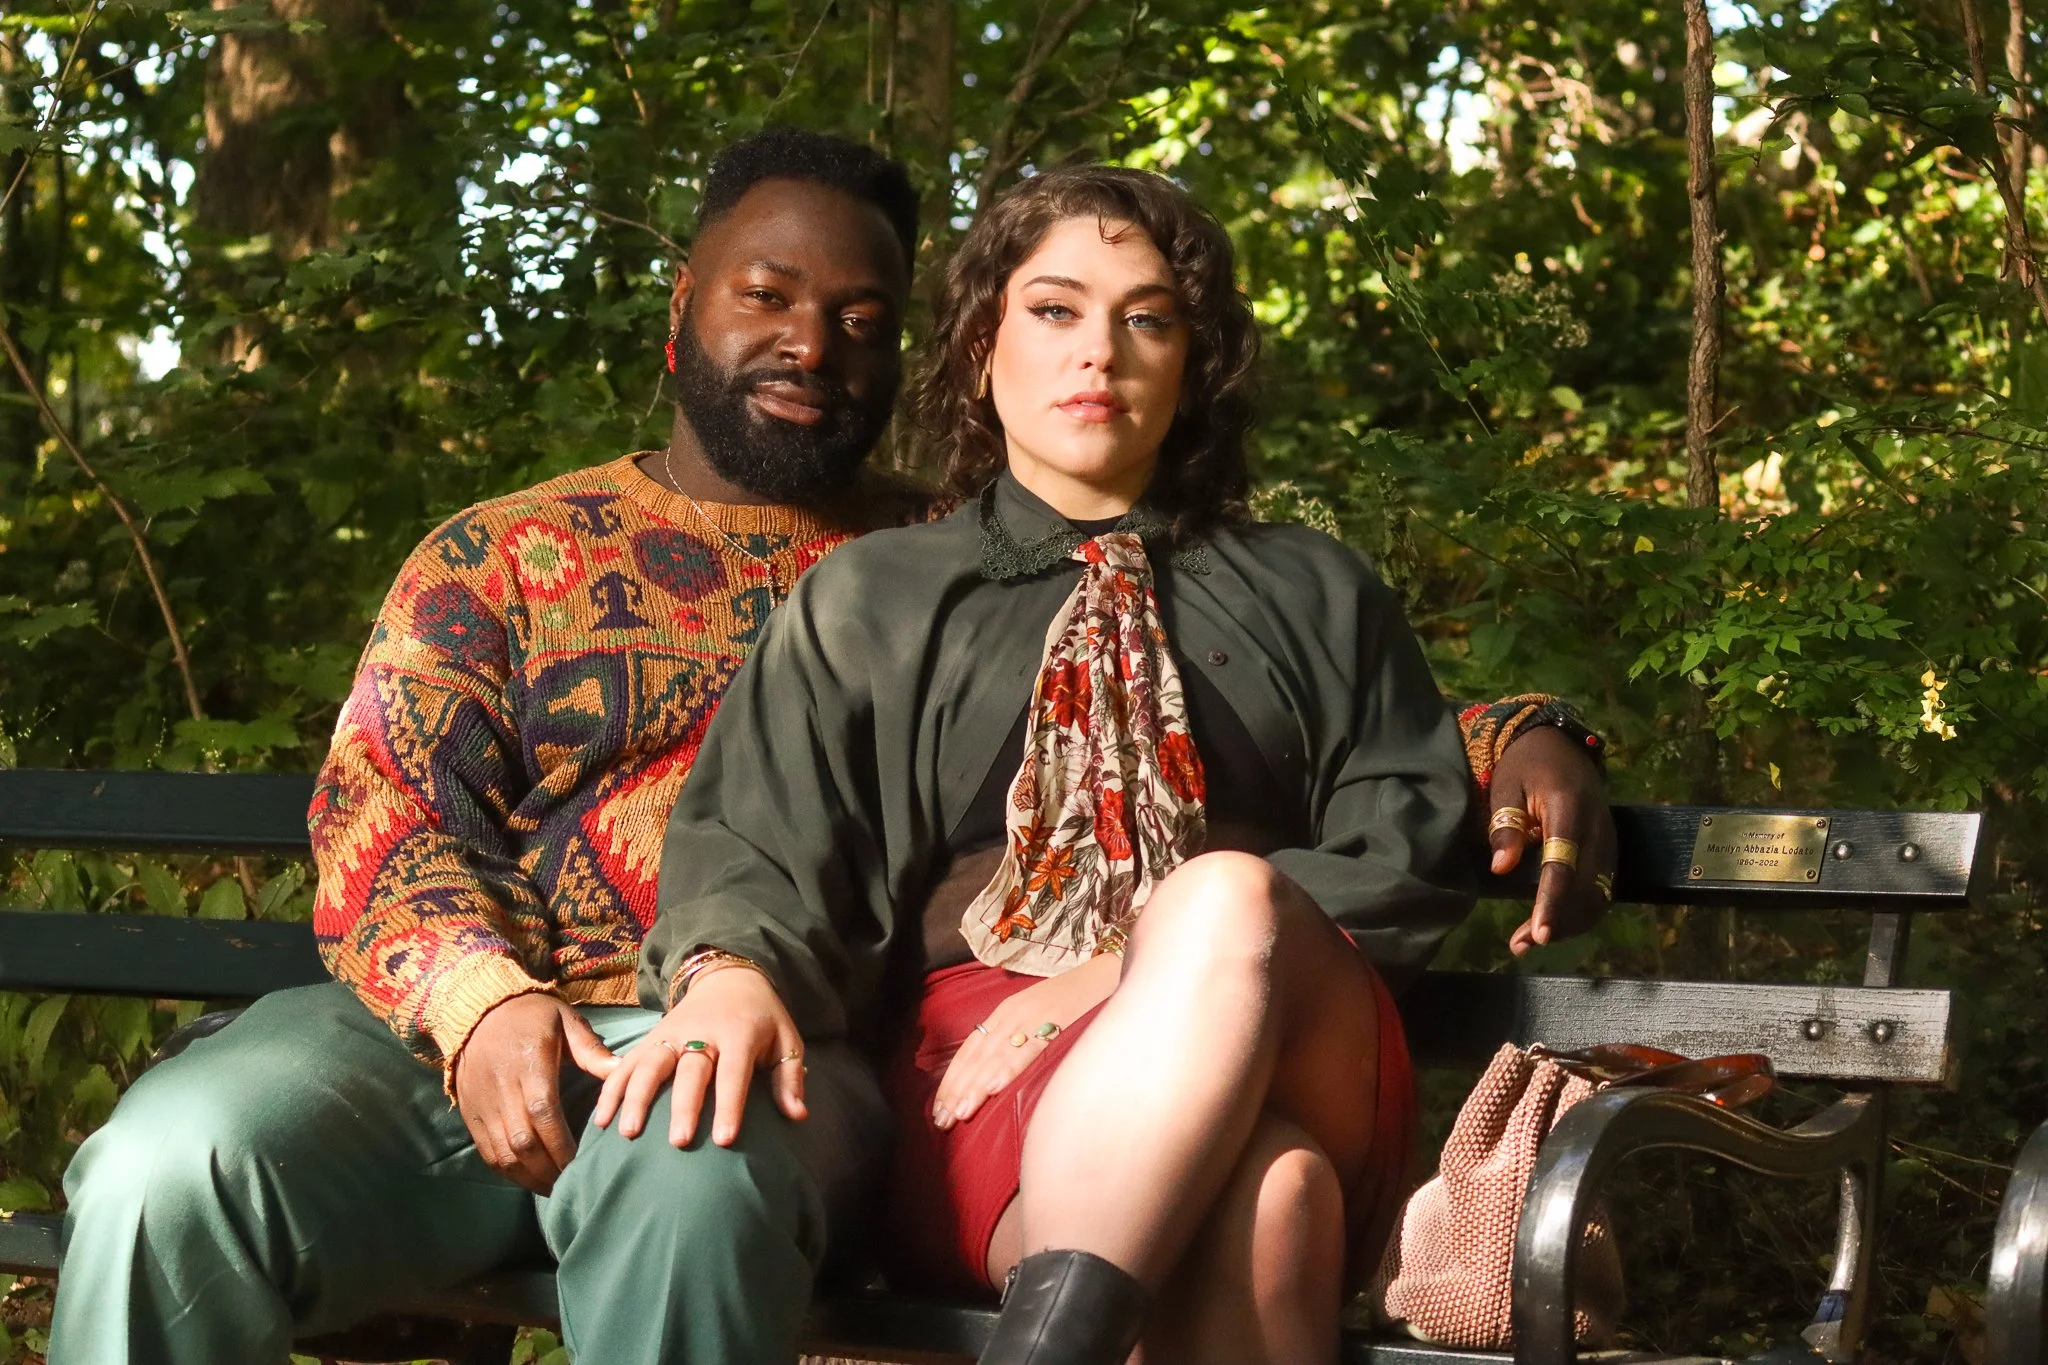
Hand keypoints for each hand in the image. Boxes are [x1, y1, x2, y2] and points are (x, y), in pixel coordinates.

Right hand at [452, 992, 620, 1195]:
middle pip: (523, 1140)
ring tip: (554, 1188)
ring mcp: (483, 1104)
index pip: (543, 1112)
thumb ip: (591, 1049)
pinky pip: (487, 1152)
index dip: (561, 1143)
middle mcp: (502, 1088)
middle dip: (549, 1168)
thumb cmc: (530, 1016)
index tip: (581, 1161)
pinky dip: (508, 1171)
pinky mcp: (470, 1114)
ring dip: (529, 1176)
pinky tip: (529, 1179)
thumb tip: (623, 1070)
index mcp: (529, 1064)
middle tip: (573, 1183)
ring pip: (503, 1152)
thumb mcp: (564, 1020)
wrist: (477, 1012)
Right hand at [591, 965, 805, 1147]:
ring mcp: (671, 1032)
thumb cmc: (762, 1019)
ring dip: (636, 1097)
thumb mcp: (786, 1040)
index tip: (724, 1140)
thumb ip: (789, 1078)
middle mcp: (702, 1031)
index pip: (733, 1072)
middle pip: (689, 1070)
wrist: (728, 976)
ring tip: (627, 1132)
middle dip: (683, 1106)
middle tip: (678, 1142)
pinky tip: (601, 1119)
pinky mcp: (650, 1036)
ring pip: (650, 1063)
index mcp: (739, 1032)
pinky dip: (611, 1089)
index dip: (730, 1105)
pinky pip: (626, 1062)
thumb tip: (798, 1116)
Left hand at [932, 953, 1120, 1130]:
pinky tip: (995, 1086)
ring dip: (976, 1085)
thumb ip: (1016, 1041)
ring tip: (961, 1111)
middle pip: (976, 1056)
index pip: (970, 1050)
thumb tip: (994, 1077)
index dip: (953, 1080)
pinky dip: (1009, 1067)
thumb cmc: (1072, 1003)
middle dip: (957, 1089)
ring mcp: (1032, 1016)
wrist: (1105, 973)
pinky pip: (1028, 1047)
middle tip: (942, 1120)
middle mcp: (1012, 1014)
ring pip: (996, 1055)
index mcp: (1005, 1014)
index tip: (940, 1109)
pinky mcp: (1054, 1019)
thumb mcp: (1036, 1018)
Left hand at [1487, 725, 1617, 956]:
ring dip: (1569, 923)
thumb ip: (1506, 825)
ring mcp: (1609, 841)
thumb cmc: (1527, 765)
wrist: (1562, 745)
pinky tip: (1554, 924)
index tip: (1539, 933)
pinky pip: (1602, 889)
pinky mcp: (1610, 850)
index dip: (1552, 901)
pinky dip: (1581, 912)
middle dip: (1557, 922)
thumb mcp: (1507, 786)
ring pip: (1598, 895)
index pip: (1563, 865)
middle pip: (1585, 889)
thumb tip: (1501, 868)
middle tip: (1520, 944)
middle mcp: (1598, 830)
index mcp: (1570, 810)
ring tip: (1527, 941)